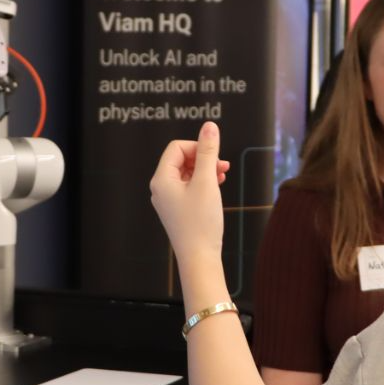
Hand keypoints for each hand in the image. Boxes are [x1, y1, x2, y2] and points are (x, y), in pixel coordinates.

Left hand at [149, 121, 230, 266]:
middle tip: (222, 167)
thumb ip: (208, 152)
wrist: (199, 258)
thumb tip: (210, 126)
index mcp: (161, 179)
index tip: (215, 158)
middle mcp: (161, 189)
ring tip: (222, 176)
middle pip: (181, 159)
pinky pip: (189, 188)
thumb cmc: (201, 222)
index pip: (177, 147)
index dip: (198, 147)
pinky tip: (217, 187)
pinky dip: (203, 183)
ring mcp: (168, 200)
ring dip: (205, 170)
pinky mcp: (178, 210)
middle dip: (203, 159)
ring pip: (187, 173)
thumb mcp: (206, 181)